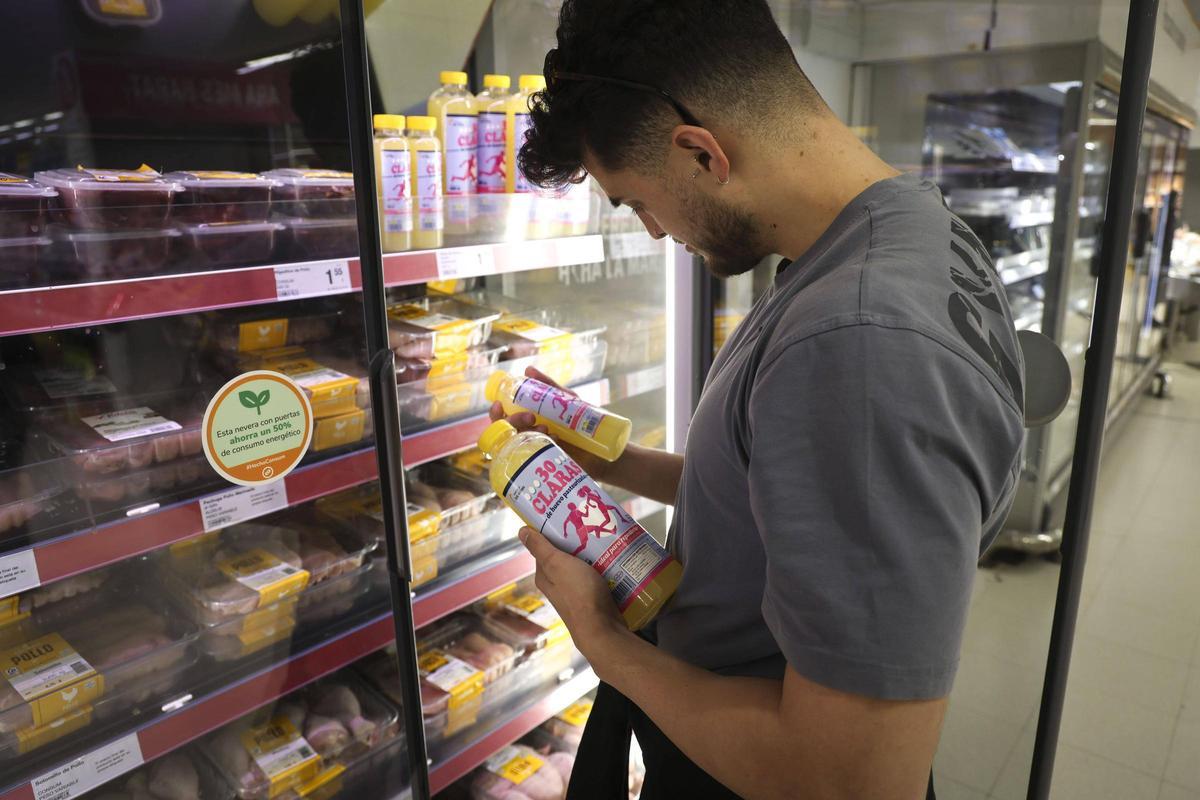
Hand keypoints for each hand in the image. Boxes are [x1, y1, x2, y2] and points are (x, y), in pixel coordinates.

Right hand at [489, 366, 613, 481]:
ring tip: (547, 429)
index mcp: (528, 422)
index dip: (496, 413)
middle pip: (503, 432)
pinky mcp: (543, 466)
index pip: (503, 419)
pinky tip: (555, 441)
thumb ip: (548, 386)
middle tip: (532, 417)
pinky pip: (530, 458)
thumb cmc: (583, 424)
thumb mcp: (567, 401)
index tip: (499, 405)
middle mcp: (527, 438)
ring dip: (526, 433)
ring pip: (514, 445)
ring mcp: (534, 453)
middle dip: (513, 421)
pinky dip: (539, 445)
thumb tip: (527, 369)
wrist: (603, 450)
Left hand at [518, 526, 628, 662]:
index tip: (567, 516)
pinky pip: (597, 578)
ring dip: (593, 554)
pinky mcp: (593, 599)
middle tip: (592, 525)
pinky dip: (604, 568)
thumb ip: (541, 548)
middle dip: (578, 542)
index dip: (554, 532)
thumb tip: (521, 531)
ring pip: (583, 567)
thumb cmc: (578, 593)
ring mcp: (576, 594)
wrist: (602, 628)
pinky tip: (614, 559)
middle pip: (566, 557)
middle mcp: (557, 585)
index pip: (545, 548)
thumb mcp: (557, 564)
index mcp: (545, 576)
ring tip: (606, 539)